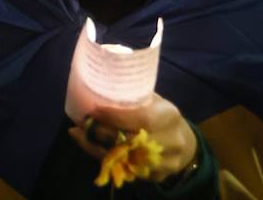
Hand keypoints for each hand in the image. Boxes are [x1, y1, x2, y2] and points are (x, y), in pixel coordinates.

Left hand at [68, 93, 198, 183]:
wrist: (185, 146)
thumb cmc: (161, 117)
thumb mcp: (155, 102)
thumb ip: (133, 97)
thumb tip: (98, 87)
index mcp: (169, 116)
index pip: (141, 118)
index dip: (115, 116)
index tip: (93, 111)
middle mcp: (170, 141)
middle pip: (130, 140)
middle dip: (101, 132)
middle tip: (80, 123)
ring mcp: (164, 162)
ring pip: (124, 158)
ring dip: (96, 146)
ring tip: (77, 134)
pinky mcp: (155, 176)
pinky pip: (125, 169)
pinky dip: (103, 158)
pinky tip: (89, 146)